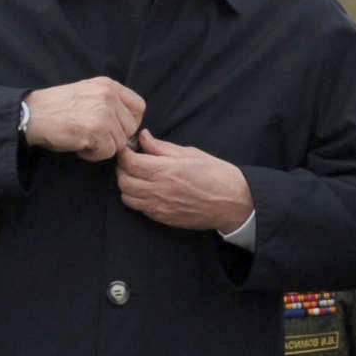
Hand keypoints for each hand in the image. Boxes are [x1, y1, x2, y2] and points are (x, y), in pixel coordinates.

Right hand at [21, 76, 146, 159]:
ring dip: (103, 147)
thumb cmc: (56, 108)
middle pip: (131, 128)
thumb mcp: (87, 93)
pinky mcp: (95, 129)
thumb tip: (131, 126)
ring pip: (120, 142)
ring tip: (84, 139)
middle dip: (115, 137)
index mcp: (108, 85)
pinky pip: (108, 152)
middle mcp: (108, 95)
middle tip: (94, 136)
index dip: (130, 122)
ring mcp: (103, 112)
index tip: (116, 129)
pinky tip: (80, 146)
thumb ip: (110, 103)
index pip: (139, 107)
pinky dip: (94, 155)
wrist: (31, 114)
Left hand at [116, 130, 255, 231]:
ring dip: (127, 184)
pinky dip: (136, 198)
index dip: (123, 152)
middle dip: (122, 168)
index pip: (129, 161)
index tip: (127, 147)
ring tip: (138, 176)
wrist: (233, 202)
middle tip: (131, 160)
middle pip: (123, 179)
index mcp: (165, 170)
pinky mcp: (163, 218)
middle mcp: (158, 190)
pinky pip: (139, 208)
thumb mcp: (190, 153)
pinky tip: (147, 190)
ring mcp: (159, 206)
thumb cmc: (216, 175)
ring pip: (127, 196)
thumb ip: (162, 147)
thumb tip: (143, 137)